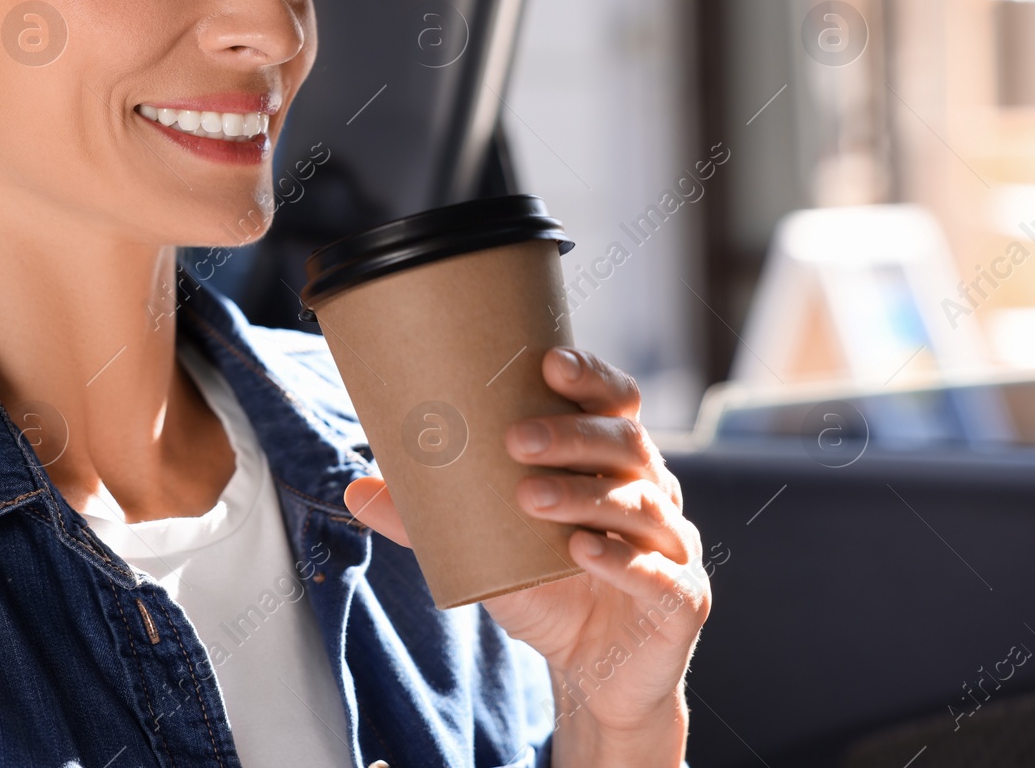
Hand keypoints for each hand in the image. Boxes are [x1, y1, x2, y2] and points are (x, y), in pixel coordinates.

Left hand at [343, 347, 708, 766]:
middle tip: (514, 439)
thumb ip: (428, 521)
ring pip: (639, 505)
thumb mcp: (483, 550)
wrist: (595, 675)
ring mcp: (672, 546)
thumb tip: (353, 488)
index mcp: (612, 464)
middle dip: (571, 436)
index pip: (615, 403)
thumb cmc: (546, 590)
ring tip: (529, 497)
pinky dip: (620, 560)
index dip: (591, 377)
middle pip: (626, 445)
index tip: (547, 361)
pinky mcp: (683, 601)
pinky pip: (659, 574)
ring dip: (583, 496)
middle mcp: (653, 493)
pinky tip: (581, 551)